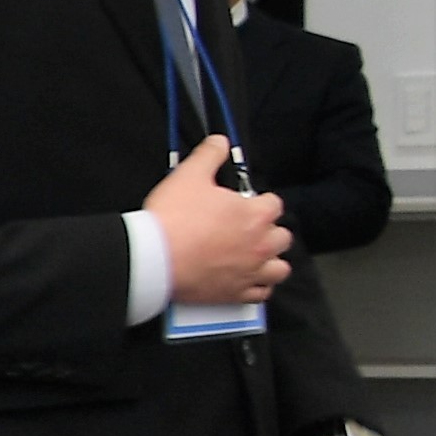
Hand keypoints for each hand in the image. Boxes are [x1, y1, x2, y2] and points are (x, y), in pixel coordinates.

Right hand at [148, 135, 293, 307]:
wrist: (153, 258)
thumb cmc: (173, 219)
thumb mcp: (188, 176)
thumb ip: (209, 155)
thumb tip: (219, 141)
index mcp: (256, 215)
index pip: (274, 204)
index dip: (259, 202)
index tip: (243, 204)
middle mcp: (261, 245)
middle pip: (282, 237)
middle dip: (268, 232)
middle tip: (246, 230)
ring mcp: (250, 271)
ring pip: (279, 268)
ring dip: (270, 261)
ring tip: (253, 257)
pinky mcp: (235, 293)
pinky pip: (260, 294)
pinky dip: (256, 287)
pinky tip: (244, 279)